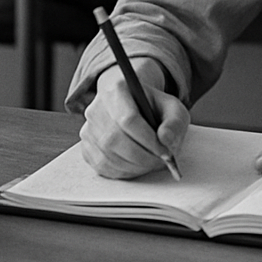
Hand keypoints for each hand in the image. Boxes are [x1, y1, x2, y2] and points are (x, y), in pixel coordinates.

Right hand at [79, 57, 190, 178]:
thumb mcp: (172, 108)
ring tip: (151, 163)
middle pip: (115, 140)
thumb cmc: (153, 107)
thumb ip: (174, 123)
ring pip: (107, 156)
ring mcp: (88, 127)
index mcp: (116, 89)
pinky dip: (122, 172)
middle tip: (160, 162)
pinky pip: (101, 166)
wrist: (132, 104)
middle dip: (142, 157)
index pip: (128, 119)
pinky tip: (136, 166)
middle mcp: (96, 107)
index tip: (166, 152)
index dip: (149, 141)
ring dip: (134, 167)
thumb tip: (165, 140)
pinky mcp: (86, 145)